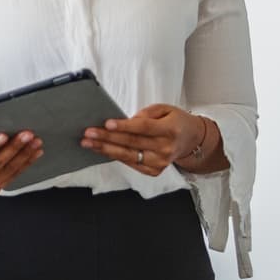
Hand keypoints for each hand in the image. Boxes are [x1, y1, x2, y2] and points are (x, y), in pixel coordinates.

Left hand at [81, 103, 206, 176]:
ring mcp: (160, 162)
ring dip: (105, 149)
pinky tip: (101, 150)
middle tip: (89, 133)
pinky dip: (114, 156)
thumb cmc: (175, 122)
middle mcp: (165, 148)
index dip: (124, 126)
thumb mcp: (164, 109)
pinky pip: (130, 163)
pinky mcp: (154, 171)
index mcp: (169, 130)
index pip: (143, 128)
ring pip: (128, 156)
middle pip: (131, 143)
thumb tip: (125, 121)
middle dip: (107, 137)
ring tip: (88, 143)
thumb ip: (146, 114)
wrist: (191, 140)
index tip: (107, 123)